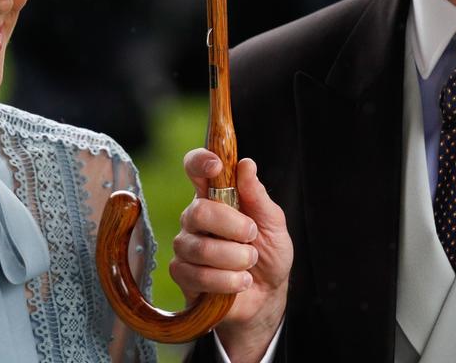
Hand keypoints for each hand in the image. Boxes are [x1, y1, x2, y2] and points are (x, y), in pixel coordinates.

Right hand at [169, 149, 292, 362]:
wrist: (266, 295)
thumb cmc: (268, 253)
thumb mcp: (273, 223)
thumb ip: (258, 196)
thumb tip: (246, 165)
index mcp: (215, 196)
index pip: (195, 168)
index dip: (200, 162)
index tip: (216, 166)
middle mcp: (195, 217)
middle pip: (198, 211)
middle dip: (232, 226)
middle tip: (252, 236)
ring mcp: (186, 245)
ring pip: (200, 248)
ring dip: (235, 259)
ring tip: (250, 263)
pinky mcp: (182, 274)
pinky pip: (198, 276)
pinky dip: (227, 281)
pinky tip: (240, 282)